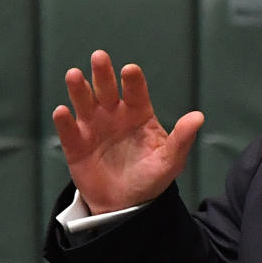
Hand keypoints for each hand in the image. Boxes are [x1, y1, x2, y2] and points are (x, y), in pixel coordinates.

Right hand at [52, 50, 204, 214]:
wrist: (126, 205)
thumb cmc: (150, 178)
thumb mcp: (170, 160)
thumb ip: (182, 138)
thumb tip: (198, 116)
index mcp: (138, 113)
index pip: (136, 92)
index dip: (133, 80)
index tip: (130, 70)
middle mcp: (114, 114)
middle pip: (107, 89)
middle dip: (103, 73)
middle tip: (99, 57)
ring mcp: (93, 127)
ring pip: (84, 103)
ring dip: (79, 89)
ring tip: (74, 75)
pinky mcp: (76, 145)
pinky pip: (69, 131)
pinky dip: (64, 122)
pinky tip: (62, 112)